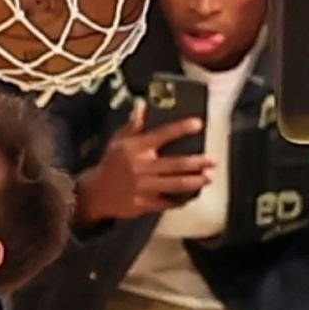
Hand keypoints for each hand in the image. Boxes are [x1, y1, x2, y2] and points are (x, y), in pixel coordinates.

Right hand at [74, 102, 214, 225]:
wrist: (95, 193)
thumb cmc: (111, 163)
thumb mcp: (118, 141)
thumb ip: (133, 125)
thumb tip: (143, 105)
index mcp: (136, 148)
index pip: (161, 135)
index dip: (180, 129)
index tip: (198, 124)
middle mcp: (141, 167)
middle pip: (174, 164)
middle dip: (196, 162)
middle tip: (213, 160)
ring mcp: (143, 187)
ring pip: (173, 184)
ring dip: (193, 181)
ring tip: (209, 178)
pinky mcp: (143, 204)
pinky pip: (165, 203)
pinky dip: (179, 200)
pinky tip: (191, 196)